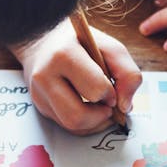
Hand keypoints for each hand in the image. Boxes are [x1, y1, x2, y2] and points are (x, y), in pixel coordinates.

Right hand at [13, 19, 141, 134]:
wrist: (45, 40)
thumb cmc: (81, 43)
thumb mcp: (109, 47)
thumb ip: (127, 73)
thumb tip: (125, 106)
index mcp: (64, 55)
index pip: (94, 89)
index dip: (110, 94)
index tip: (112, 87)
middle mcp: (45, 76)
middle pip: (77, 115)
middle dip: (100, 115)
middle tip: (108, 104)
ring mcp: (39, 93)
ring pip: (71, 125)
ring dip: (93, 122)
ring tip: (100, 108)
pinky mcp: (39, 105)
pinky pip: (65, 126)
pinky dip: (84, 123)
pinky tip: (89, 109)